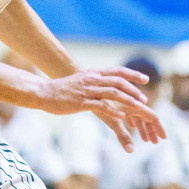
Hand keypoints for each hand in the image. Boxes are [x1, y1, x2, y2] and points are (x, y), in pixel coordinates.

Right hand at [37, 68, 165, 151]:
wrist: (43, 92)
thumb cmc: (63, 89)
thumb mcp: (81, 81)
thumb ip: (95, 82)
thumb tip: (107, 84)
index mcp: (93, 73)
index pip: (118, 71)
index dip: (133, 74)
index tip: (146, 79)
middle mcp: (92, 79)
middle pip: (118, 82)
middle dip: (134, 90)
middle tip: (145, 99)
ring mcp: (87, 90)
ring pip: (113, 93)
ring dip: (128, 100)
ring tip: (139, 108)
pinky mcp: (81, 102)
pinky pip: (101, 106)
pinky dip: (113, 111)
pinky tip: (122, 117)